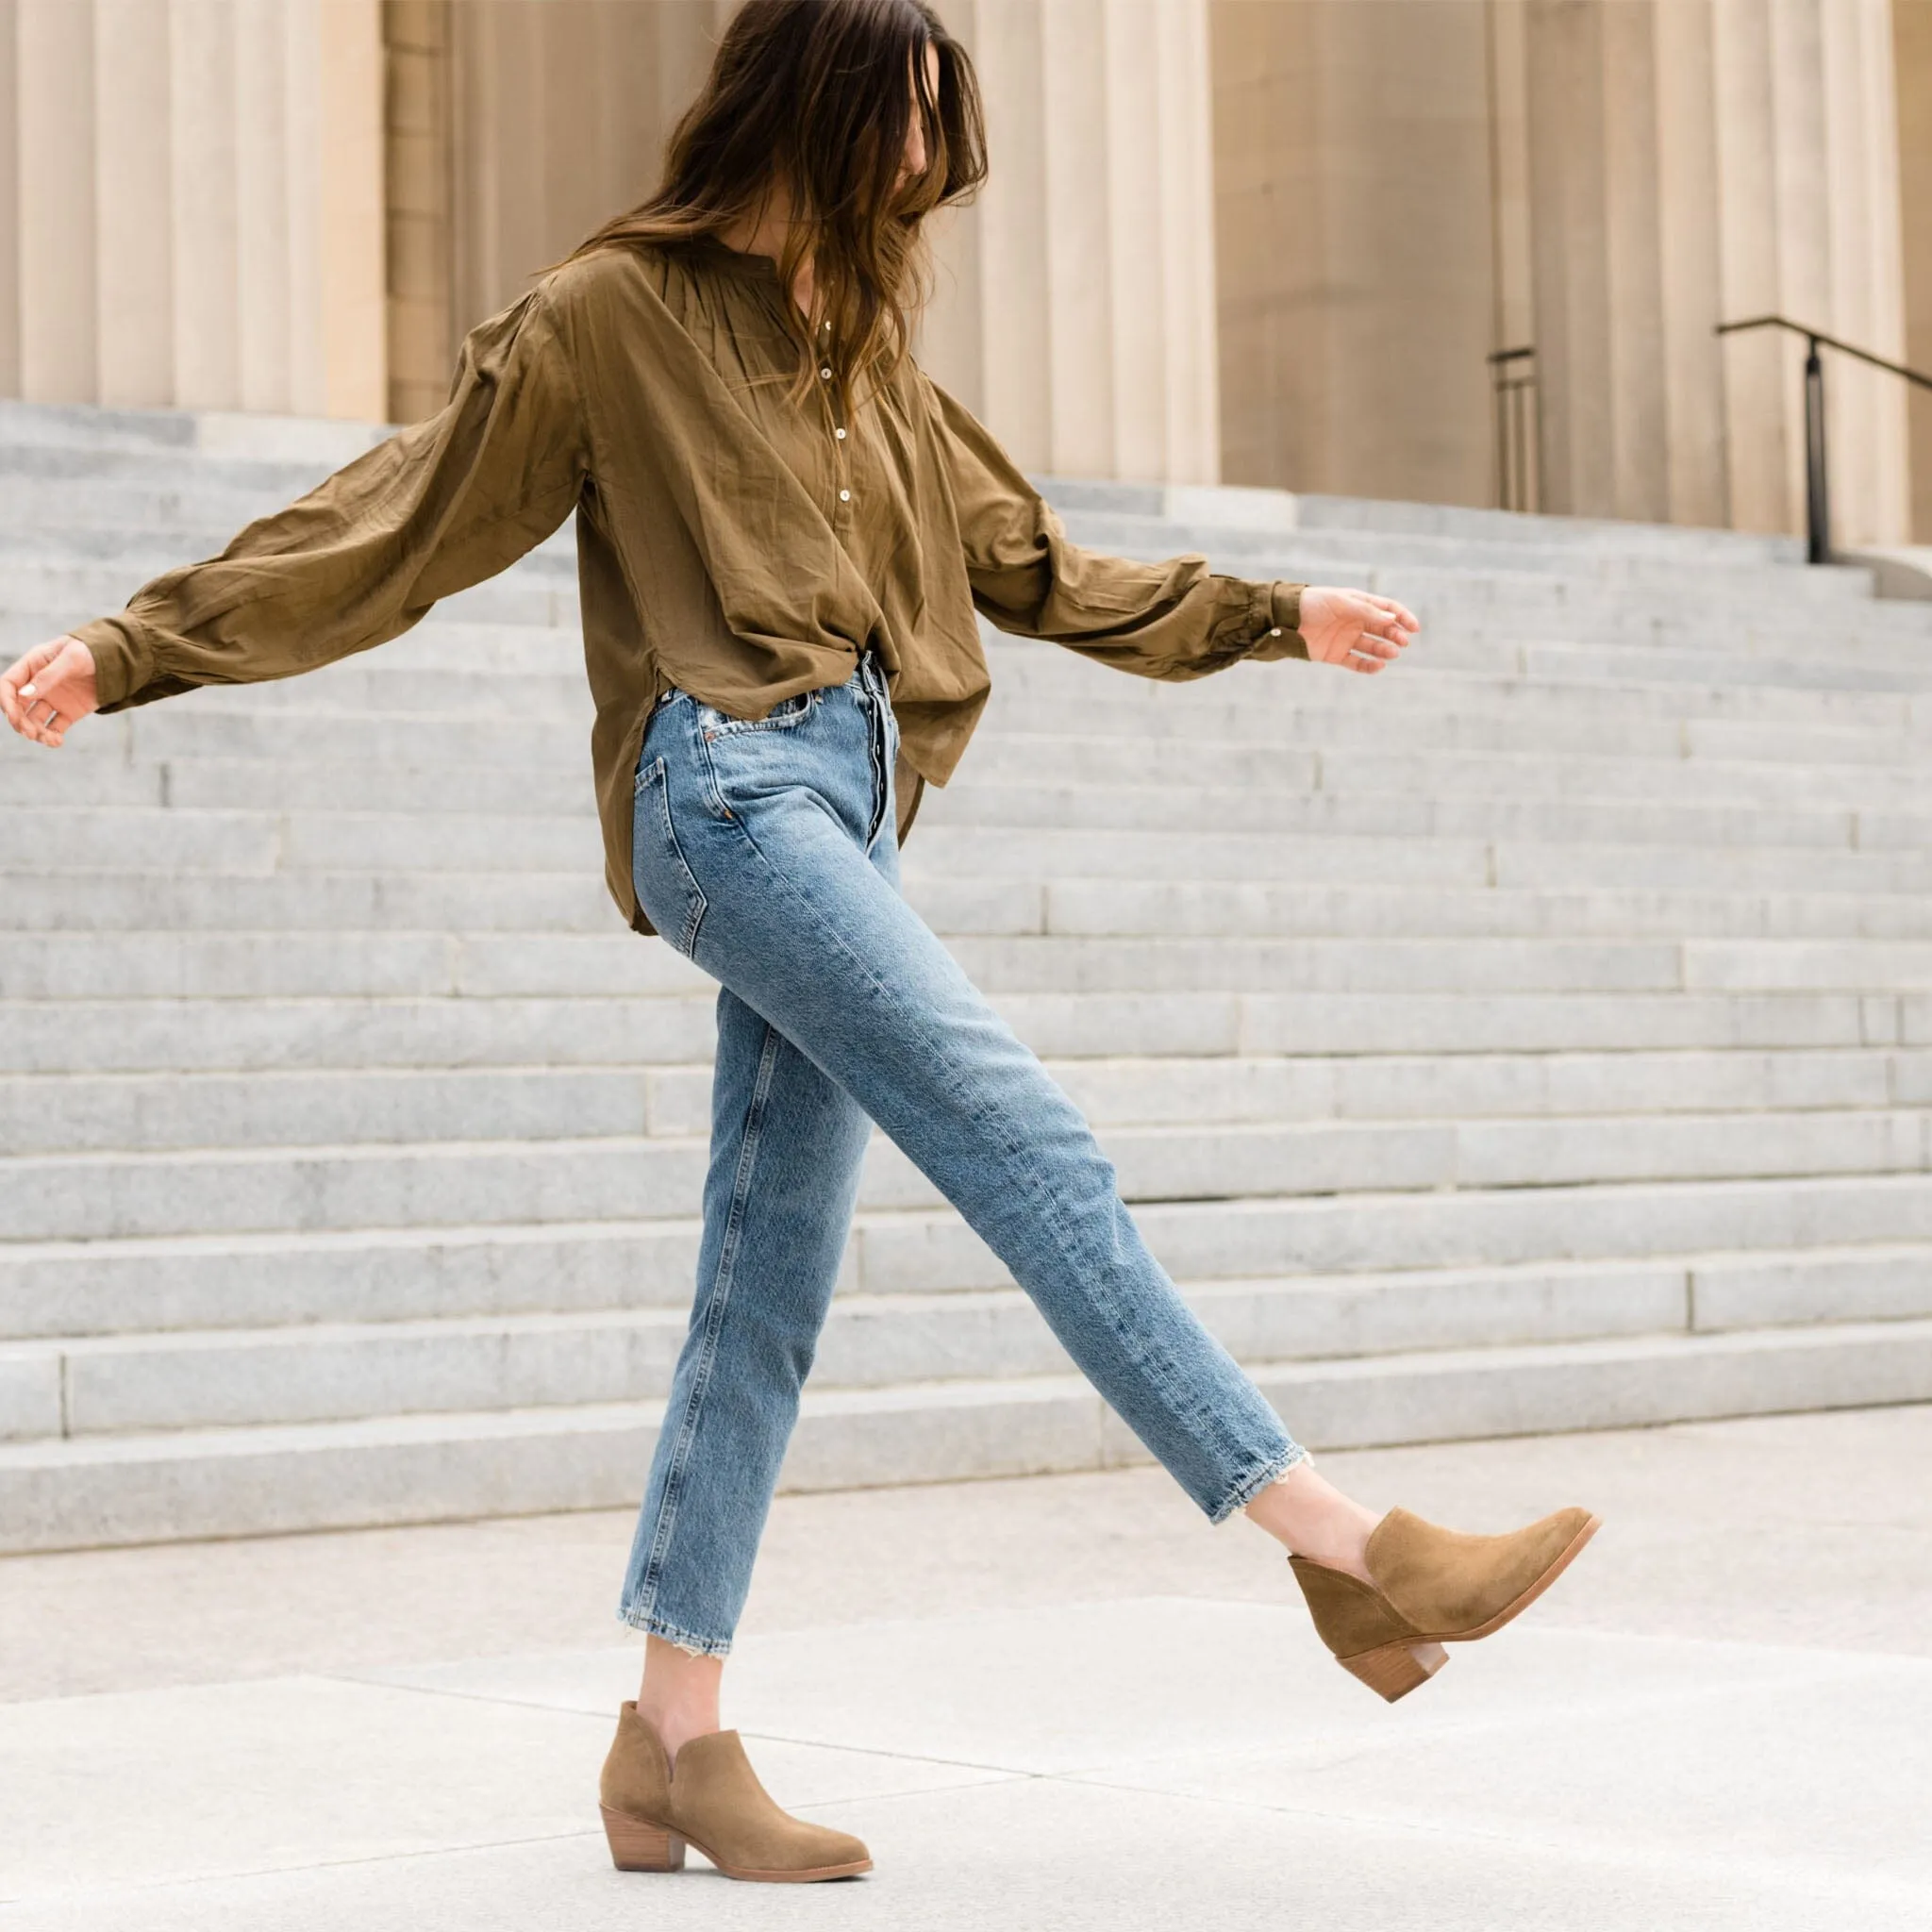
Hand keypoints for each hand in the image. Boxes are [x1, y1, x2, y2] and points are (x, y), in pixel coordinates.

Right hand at [1, 635, 98, 746]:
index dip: (6, 701)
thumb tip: (24, 695)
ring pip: (34, 720)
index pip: (8, 685)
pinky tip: (57, 742)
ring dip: (35, 732)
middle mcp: (38, 684)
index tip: (14, 715)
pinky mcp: (69, 712)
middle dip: (19, 721)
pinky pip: (54, 728)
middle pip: (18, 706)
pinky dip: (52, 737)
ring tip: (46, 739)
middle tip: (30, 732)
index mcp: (32, 666)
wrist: (120, 660)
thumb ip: (48, 676)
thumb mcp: (71, 659)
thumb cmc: (92, 651)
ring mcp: (53, 699)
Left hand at [1298, 587, 1419, 673]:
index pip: (1387, 609)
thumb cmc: (1314, 603)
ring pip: (1372, 646)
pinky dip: (1368, 666)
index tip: (1414, 628)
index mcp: (1359, 604)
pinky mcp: (1336, 654)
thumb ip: (1366, 611)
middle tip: (1402, 642)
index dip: (1402, 617)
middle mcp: (1356, 621)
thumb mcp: (1342, 602)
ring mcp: (1347, 638)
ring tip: (1392, 654)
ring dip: (1384, 650)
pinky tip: (1379, 666)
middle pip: (1383, 629)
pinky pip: (1357, 661)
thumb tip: (1392, 619)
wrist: (1286, 619)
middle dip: (1395, 635)